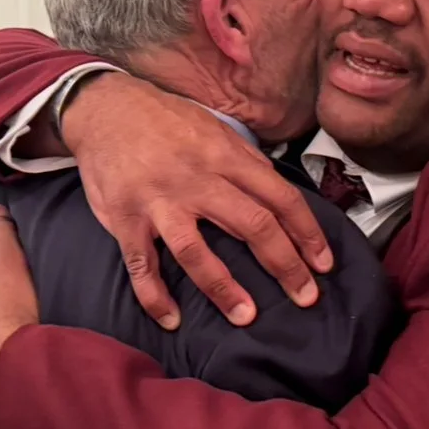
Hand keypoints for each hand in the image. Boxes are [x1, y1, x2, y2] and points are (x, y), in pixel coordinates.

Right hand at [60, 73, 333, 329]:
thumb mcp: (213, 127)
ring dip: (224, 289)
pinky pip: (142, 265)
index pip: (280, 198)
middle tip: (306, 298)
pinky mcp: (126, 220)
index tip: (323, 264)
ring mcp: (160, 202)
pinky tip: (172, 320)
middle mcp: (197, 179)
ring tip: (246, 318)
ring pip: (197, 252)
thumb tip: (278, 192)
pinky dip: (155, 296)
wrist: (104, 108)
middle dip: (285, 266)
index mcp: (226, 156)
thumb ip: (245, 160)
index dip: (308, 233)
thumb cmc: (165, 120)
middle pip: (252, 226)